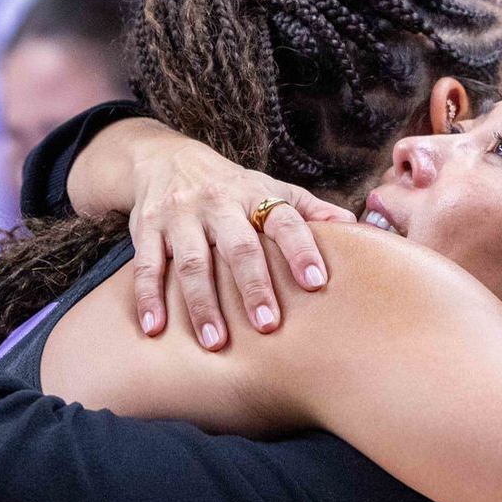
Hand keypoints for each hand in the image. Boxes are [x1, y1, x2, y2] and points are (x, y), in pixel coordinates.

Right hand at [103, 122, 354, 348]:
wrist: (165, 158)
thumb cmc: (231, 186)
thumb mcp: (270, 189)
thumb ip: (309, 210)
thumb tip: (354, 226)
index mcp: (255, 196)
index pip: (284, 220)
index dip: (301, 249)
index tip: (316, 282)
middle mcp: (218, 204)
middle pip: (238, 247)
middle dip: (253, 286)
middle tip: (268, 325)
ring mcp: (180, 216)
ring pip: (192, 262)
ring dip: (203, 304)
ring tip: (216, 342)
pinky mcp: (147, 228)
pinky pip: (147, 266)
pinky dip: (149, 298)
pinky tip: (155, 330)